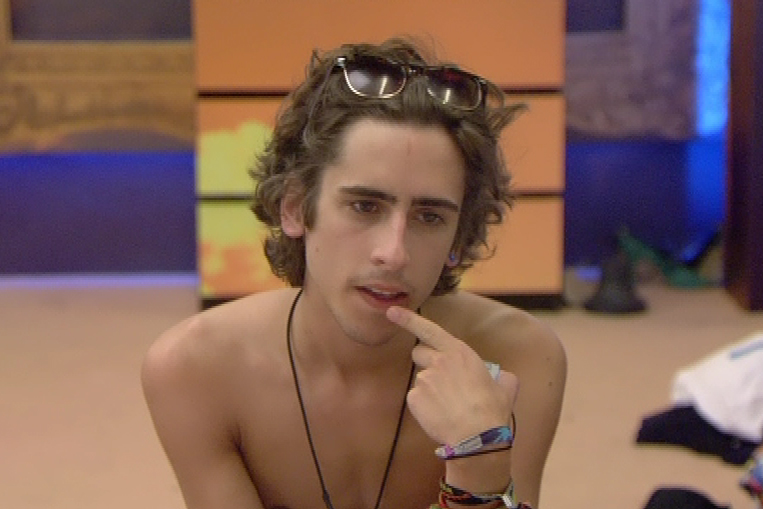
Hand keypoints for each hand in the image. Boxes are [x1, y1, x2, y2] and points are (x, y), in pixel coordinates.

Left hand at [386, 306, 518, 445]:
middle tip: (441, 381)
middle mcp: (439, 360)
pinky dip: (424, 407)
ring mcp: (425, 378)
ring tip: (447, 406)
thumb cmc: (492, 411)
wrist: (477, 436)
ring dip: (429, 390)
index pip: (429, 329)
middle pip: (419, 352)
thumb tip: (504, 378)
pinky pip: (415, 399)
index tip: (392, 311)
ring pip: (420, 380)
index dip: (408, 319)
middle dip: (425, 362)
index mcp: (459, 352)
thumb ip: (502, 377)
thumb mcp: (506, 388)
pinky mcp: (414, 397)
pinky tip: (439, 416)